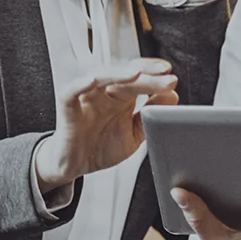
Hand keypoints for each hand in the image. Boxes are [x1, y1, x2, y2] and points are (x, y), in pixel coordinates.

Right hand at [34, 58, 179, 193]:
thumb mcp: (134, 134)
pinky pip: (71, 92)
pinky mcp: (68, 107)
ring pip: (101, 77)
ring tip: (136, 74)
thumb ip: (150, 116)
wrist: (76, 165)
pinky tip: (92, 81)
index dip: (154, 75)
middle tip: (165, 77)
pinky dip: (80, 85)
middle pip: (125, 76)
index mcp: (122, 97)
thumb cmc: (102, 146)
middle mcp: (105, 93)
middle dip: (146, 75)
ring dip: (118, 74)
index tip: (171, 78)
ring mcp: (87, 98)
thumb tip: (172, 96)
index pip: (139, 77)